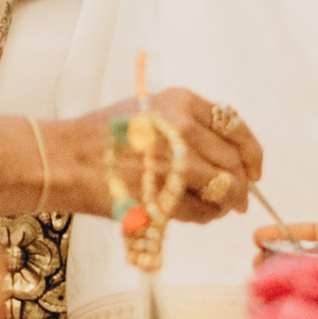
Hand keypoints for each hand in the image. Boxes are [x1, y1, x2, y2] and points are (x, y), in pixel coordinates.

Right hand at [77, 90, 265, 225]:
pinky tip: (193, 215)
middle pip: (233, 162)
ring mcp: (173, 162)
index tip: (253, 169)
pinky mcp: (162, 194)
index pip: (235, 127)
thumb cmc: (103, 137)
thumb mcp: (150, 111)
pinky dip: (203, 216)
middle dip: (240, 185)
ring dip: (223, 204)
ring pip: (223, 188)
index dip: (251, 153)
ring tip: (213, 209)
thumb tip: (229, 158)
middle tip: (236, 199)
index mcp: (181, 102)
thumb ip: (190, 128)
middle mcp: (182, 127)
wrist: (63, 159)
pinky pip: (200, 210)